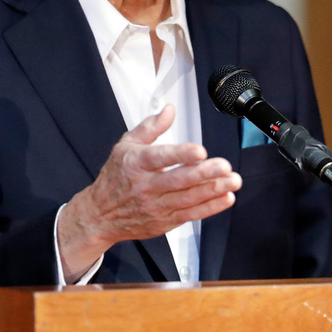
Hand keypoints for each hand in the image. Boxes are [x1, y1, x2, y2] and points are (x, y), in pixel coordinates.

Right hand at [56, 105, 241, 281]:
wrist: (99, 215)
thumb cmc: (115, 177)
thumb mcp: (125, 145)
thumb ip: (150, 127)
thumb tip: (169, 110)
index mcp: (135, 163)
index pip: (159, 157)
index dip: (180, 154)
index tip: (199, 150)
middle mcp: (146, 186)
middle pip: (178, 180)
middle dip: (204, 174)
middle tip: (224, 166)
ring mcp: (155, 206)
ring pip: (188, 199)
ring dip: (213, 190)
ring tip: (232, 181)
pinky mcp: (164, 222)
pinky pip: (190, 215)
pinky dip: (210, 208)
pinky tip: (226, 198)